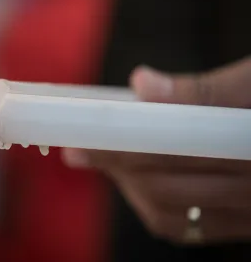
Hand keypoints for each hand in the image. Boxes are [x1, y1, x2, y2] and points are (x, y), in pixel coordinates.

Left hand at [63, 57, 250, 243]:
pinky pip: (189, 227)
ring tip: (102, 161)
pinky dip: (153, 206)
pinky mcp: (246, 223)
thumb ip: (205, 90)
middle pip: (166, 182)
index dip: (125, 139)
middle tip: (77, 148)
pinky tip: (136, 183)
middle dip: (114, 164)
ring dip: (128, 186)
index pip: (180, 142)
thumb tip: (143, 84)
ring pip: (171, 211)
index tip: (85, 133)